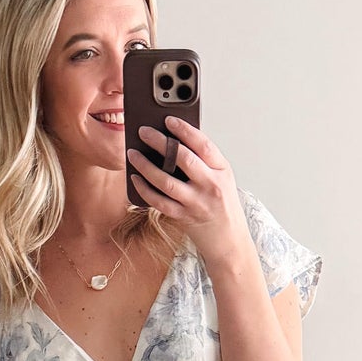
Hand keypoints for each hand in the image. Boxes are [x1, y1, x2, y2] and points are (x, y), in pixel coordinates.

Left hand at [127, 117, 250, 271]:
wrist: (228, 241)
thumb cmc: (223, 205)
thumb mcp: (222, 178)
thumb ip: (204, 161)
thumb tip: (172, 140)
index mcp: (222, 170)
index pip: (203, 144)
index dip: (184, 130)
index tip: (168, 120)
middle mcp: (210, 186)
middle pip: (183, 159)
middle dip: (160, 142)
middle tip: (143, 132)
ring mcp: (196, 203)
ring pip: (166, 181)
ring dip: (145, 166)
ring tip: (132, 154)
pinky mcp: (184, 218)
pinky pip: (159, 202)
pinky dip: (144, 189)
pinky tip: (135, 178)